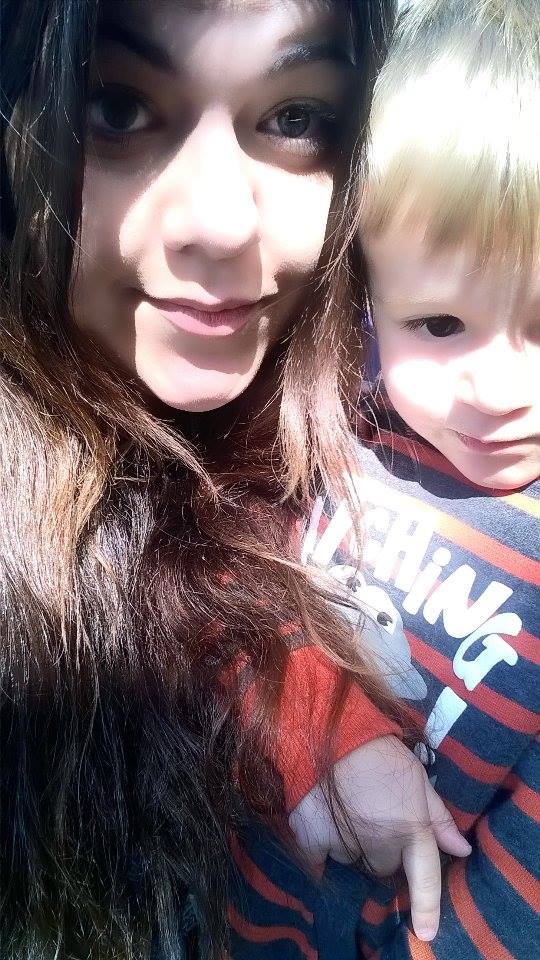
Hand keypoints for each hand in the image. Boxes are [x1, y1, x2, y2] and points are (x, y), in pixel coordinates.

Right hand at [288, 736, 470, 941]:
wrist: (330, 730)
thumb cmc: (379, 751)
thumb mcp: (417, 776)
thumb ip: (438, 816)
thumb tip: (462, 849)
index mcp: (411, 827)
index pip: (424, 876)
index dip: (427, 907)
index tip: (426, 932)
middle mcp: (380, 842)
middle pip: (383, 865)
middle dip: (381, 849)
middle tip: (372, 816)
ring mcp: (345, 843)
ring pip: (351, 860)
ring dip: (351, 845)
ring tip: (346, 810)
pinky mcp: (312, 837)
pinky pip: (317, 860)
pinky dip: (318, 849)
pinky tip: (320, 825)